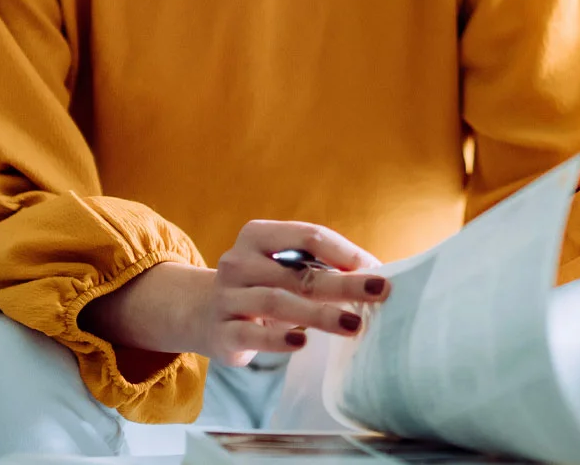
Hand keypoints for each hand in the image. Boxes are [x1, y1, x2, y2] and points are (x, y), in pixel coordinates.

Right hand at [79, 220, 390, 366]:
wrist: (201, 313)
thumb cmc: (259, 286)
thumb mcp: (281, 267)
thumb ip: (318, 266)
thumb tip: (374, 275)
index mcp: (257, 236)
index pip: (307, 236)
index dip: (343, 251)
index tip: (376, 268)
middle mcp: (238, 262)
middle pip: (298, 272)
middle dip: (343, 282)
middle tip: (379, 291)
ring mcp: (227, 297)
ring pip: (277, 302)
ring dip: (319, 314)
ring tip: (353, 324)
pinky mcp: (222, 332)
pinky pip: (251, 335)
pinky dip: (278, 338)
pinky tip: (302, 343)